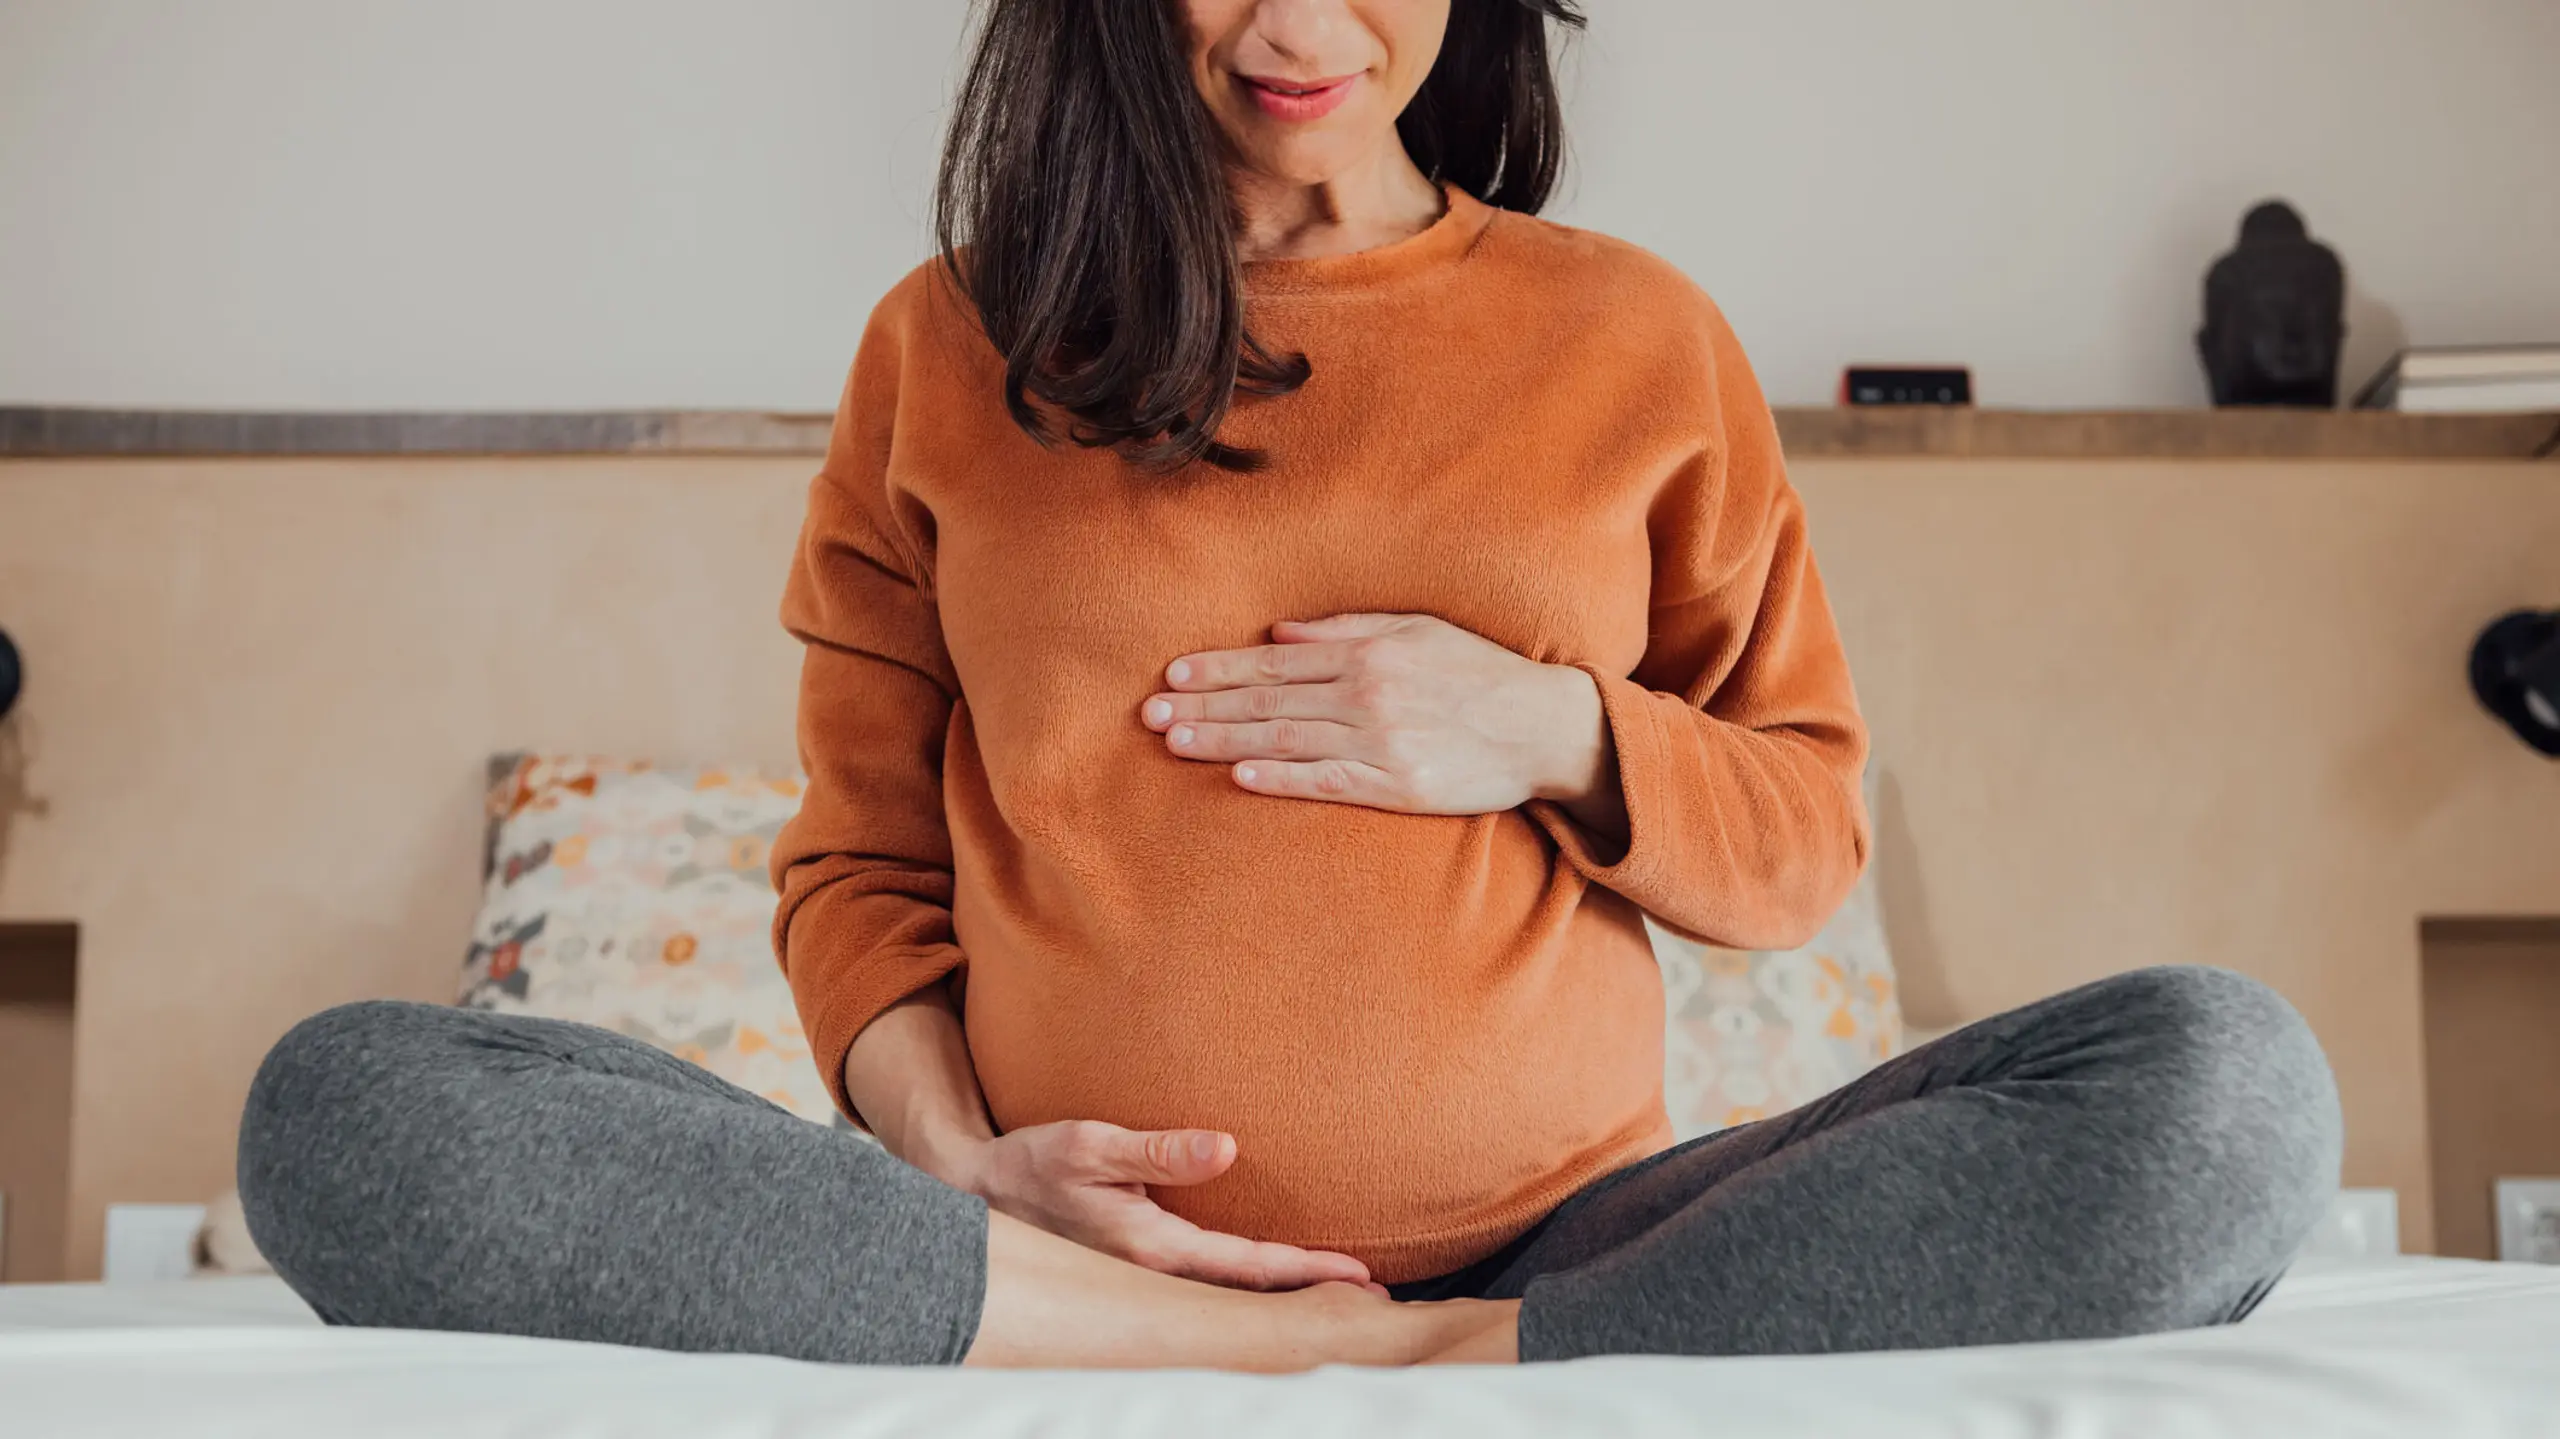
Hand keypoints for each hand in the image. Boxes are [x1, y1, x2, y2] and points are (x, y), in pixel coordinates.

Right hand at [942, 1119, 1382, 1292]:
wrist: (978, 1194)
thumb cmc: (1033, 1164)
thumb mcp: (1091, 1143)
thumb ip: (1160, 1149)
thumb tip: (1228, 1148)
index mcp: (1152, 1246)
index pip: (1246, 1265)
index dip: (1306, 1269)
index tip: (1360, 1275)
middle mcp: (1155, 1273)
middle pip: (1248, 1291)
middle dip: (1310, 1294)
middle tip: (1374, 1299)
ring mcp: (1146, 1276)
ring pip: (1229, 1291)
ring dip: (1284, 1291)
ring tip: (1339, 1291)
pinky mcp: (1138, 1266)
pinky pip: (1208, 1282)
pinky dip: (1249, 1282)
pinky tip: (1270, 1279)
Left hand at [1141, 613, 1619, 821]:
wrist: (1546, 727)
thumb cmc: (1481, 674)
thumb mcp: (1418, 630)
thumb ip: (1347, 628)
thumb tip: (1279, 632)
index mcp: (1369, 652)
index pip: (1275, 661)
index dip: (1219, 668)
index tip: (1172, 678)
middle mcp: (1368, 692)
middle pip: (1268, 699)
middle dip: (1204, 706)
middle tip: (1149, 717)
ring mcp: (1382, 741)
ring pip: (1286, 739)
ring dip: (1225, 740)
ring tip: (1176, 743)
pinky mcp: (1398, 785)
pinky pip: (1328, 781)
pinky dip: (1282, 778)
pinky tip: (1241, 776)